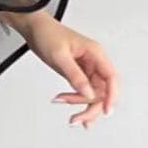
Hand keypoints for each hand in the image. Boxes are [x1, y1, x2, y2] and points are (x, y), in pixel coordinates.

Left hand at [1, 11, 118, 128]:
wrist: (35, 29)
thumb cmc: (48, 35)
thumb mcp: (60, 57)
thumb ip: (75, 75)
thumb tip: (88, 93)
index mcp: (95, 53)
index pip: (111, 78)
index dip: (112, 96)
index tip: (106, 111)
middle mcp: (94, 62)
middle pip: (103, 90)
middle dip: (92, 106)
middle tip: (77, 119)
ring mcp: (87, 68)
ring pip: (93, 93)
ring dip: (82, 105)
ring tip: (70, 114)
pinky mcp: (78, 73)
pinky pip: (83, 91)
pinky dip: (77, 100)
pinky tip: (68, 105)